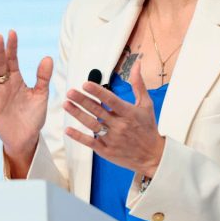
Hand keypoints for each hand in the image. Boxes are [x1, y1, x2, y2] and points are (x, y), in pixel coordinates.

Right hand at [0, 30, 52, 175]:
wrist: (26, 139)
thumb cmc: (33, 117)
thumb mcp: (41, 95)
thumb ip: (43, 77)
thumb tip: (47, 57)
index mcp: (16, 80)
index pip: (12, 60)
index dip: (12, 47)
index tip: (12, 33)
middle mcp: (4, 85)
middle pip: (0, 65)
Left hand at [63, 60, 165, 177]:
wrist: (153, 156)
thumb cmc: (148, 128)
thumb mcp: (146, 105)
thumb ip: (138, 84)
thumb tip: (137, 64)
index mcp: (129, 113)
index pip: (111, 100)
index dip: (97, 92)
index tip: (85, 84)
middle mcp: (120, 125)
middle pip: (98, 111)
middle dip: (82, 101)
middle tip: (70, 92)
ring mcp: (112, 139)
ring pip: (92, 125)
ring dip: (78, 114)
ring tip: (66, 104)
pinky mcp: (107, 151)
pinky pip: (90, 142)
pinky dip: (79, 136)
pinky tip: (68, 129)